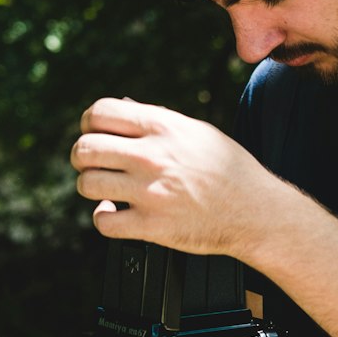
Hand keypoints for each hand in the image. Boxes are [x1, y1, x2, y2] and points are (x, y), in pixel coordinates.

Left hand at [71, 96, 276, 257]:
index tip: (94, 134)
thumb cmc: (229, 170)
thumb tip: (123, 110)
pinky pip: (103, 222)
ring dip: (90, 187)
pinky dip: (104, 218)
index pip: (99, 112)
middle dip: (82, 157)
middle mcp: (151, 156)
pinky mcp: (151, 226)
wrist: (255, 211)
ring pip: (87, 184)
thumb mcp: (197, 131)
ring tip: (105, 189)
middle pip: (85, 148)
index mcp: (162, 127)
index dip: (89, 123)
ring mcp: (149, 192)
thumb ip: (158, 122)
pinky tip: (116, 214)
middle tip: (92, 164)